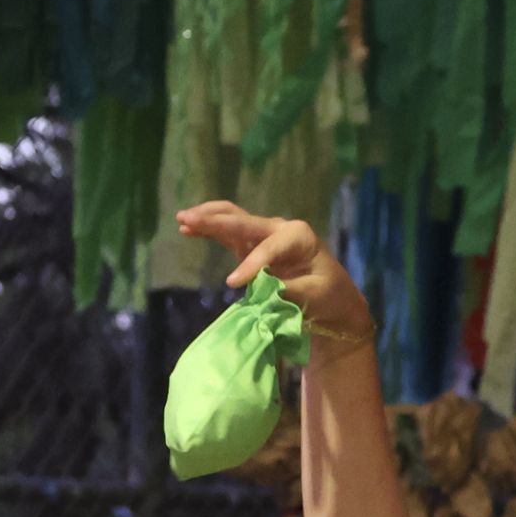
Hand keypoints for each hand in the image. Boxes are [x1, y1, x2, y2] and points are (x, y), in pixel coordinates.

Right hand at [172, 202, 375, 342]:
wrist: (333, 298)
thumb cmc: (329, 295)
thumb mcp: (315, 295)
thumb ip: (290, 289)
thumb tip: (263, 286)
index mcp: (298, 236)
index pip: (268, 248)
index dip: (250, 265)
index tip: (233, 284)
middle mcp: (279, 228)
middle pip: (242, 220)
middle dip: (214, 220)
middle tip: (186, 218)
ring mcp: (264, 235)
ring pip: (232, 219)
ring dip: (207, 219)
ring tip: (182, 219)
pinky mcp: (253, 246)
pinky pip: (228, 233)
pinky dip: (209, 230)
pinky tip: (187, 230)